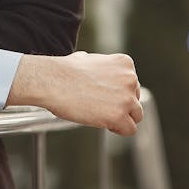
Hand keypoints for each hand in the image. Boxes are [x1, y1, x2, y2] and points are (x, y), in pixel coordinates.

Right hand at [8, 52, 142, 135]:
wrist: (52, 81)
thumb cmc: (64, 71)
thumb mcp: (88, 59)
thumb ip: (103, 68)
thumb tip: (102, 74)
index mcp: (124, 63)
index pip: (132, 84)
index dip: (117, 92)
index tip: (103, 94)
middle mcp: (130, 79)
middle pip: (136, 100)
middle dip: (121, 105)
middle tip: (99, 105)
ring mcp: (126, 98)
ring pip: (136, 116)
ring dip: (121, 117)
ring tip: (100, 114)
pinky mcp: (119, 115)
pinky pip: (130, 129)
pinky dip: (117, 129)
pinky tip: (102, 123)